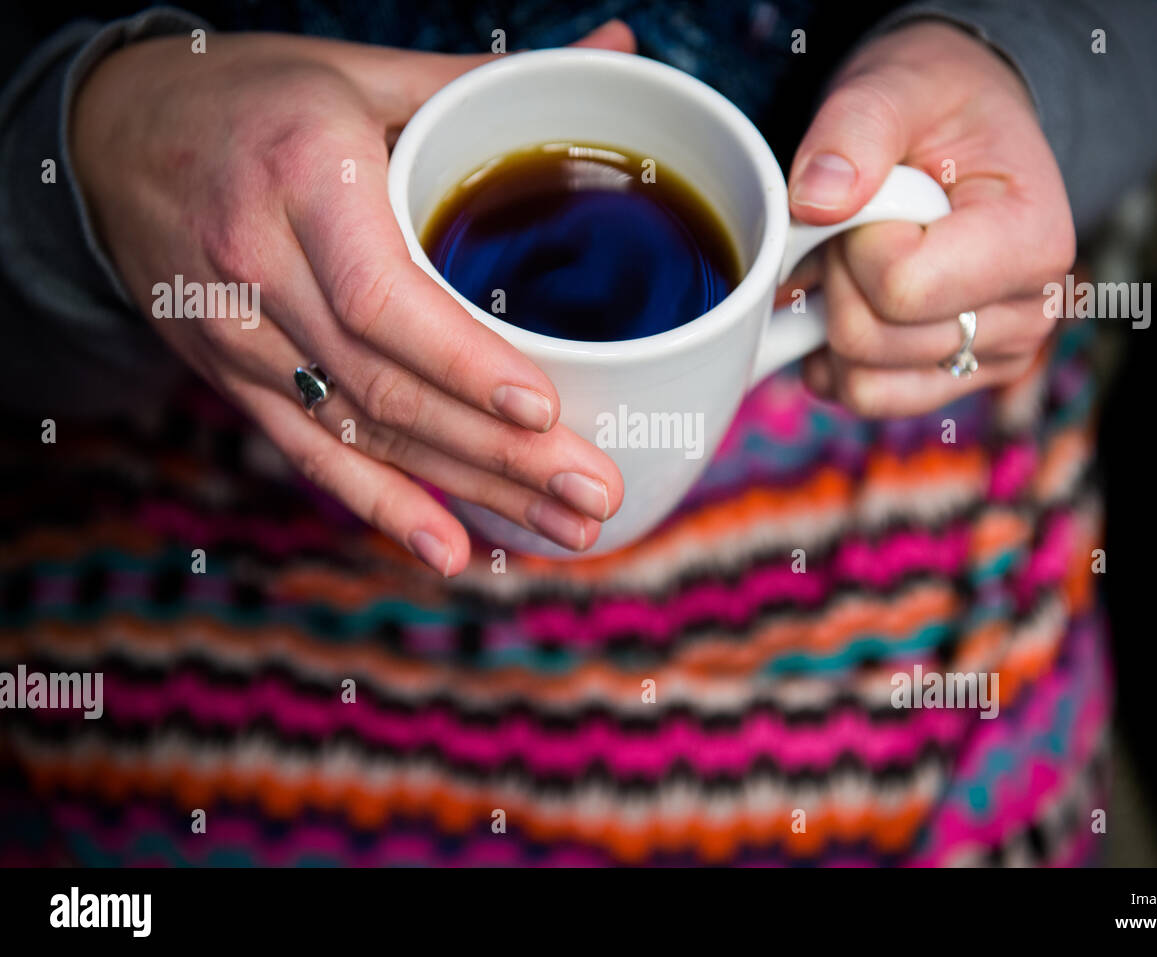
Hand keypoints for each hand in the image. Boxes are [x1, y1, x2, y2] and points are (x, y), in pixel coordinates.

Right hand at [70, 23, 636, 575]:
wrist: (115, 137)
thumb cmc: (260, 100)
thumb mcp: (363, 74)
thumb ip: (487, 83)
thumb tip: (616, 52)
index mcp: (304, 176)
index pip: (382, 296)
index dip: (462, 363)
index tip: (544, 409)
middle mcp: (259, 266)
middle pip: (386, 384)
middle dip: (498, 454)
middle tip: (594, 495)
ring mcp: (238, 337)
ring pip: (360, 434)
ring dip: (466, 493)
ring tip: (562, 530)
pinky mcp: (231, 380)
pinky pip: (310, 455)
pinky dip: (384, 508)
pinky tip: (451, 550)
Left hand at [785, 21, 1075, 416]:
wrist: (958, 132)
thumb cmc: (938, 107)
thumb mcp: (897, 86)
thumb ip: (855, 128)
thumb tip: (815, 199)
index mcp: (1034, 241)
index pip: (903, 287)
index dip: (854, 242)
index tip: (872, 197)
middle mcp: (1026, 315)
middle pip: (872, 340)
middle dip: (837, 276)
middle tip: (856, 223)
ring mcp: (988, 360)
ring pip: (862, 384)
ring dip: (832, 318)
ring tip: (859, 257)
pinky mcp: (947, 382)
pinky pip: (861, 398)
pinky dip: (832, 357)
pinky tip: (850, 299)